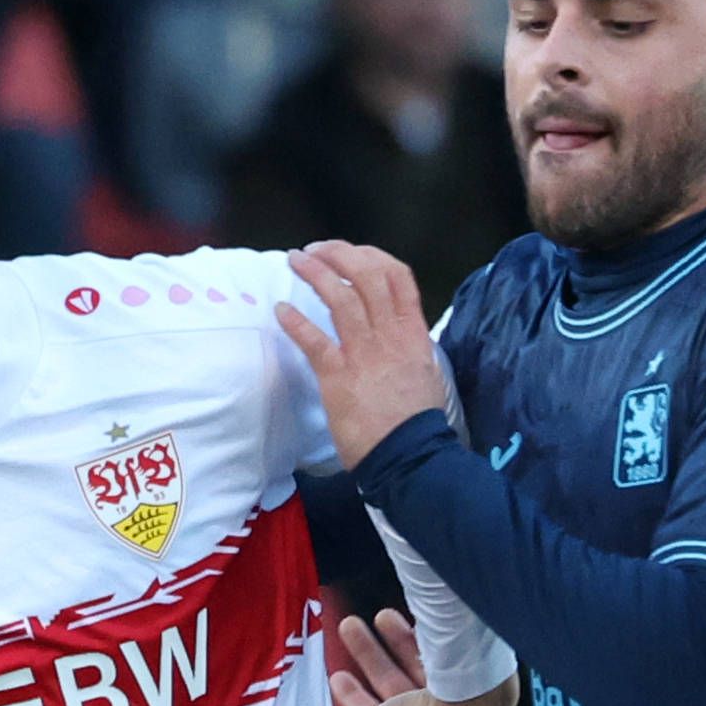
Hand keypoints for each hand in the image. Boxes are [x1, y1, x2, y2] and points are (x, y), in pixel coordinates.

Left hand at [273, 242, 454, 463]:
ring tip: (295, 261)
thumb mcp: (425, 372)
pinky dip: (295, 321)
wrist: (409, 456)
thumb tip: (398, 333)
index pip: (398, 277)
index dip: (371, 256)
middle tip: (316, 250)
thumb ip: (409, 347)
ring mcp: (364, 354)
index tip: (351, 252)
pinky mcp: (338, 376)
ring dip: (315, 273)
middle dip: (338, 254)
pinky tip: (280, 310)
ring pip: (340, 298)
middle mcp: (389, 335)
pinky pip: (313, 340)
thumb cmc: (416, 420)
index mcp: (413, 333)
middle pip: (366, 275)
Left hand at [327, 608, 513, 705]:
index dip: (354, 697)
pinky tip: (412, 620)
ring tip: (379, 615)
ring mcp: (449, 695)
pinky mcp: (465, 672)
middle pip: (391, 682)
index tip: (338, 676)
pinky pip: (438, 651)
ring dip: (392, 639)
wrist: (470, 702)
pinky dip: (421, 636)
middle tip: (350, 627)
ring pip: (413, 662)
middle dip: (369, 655)